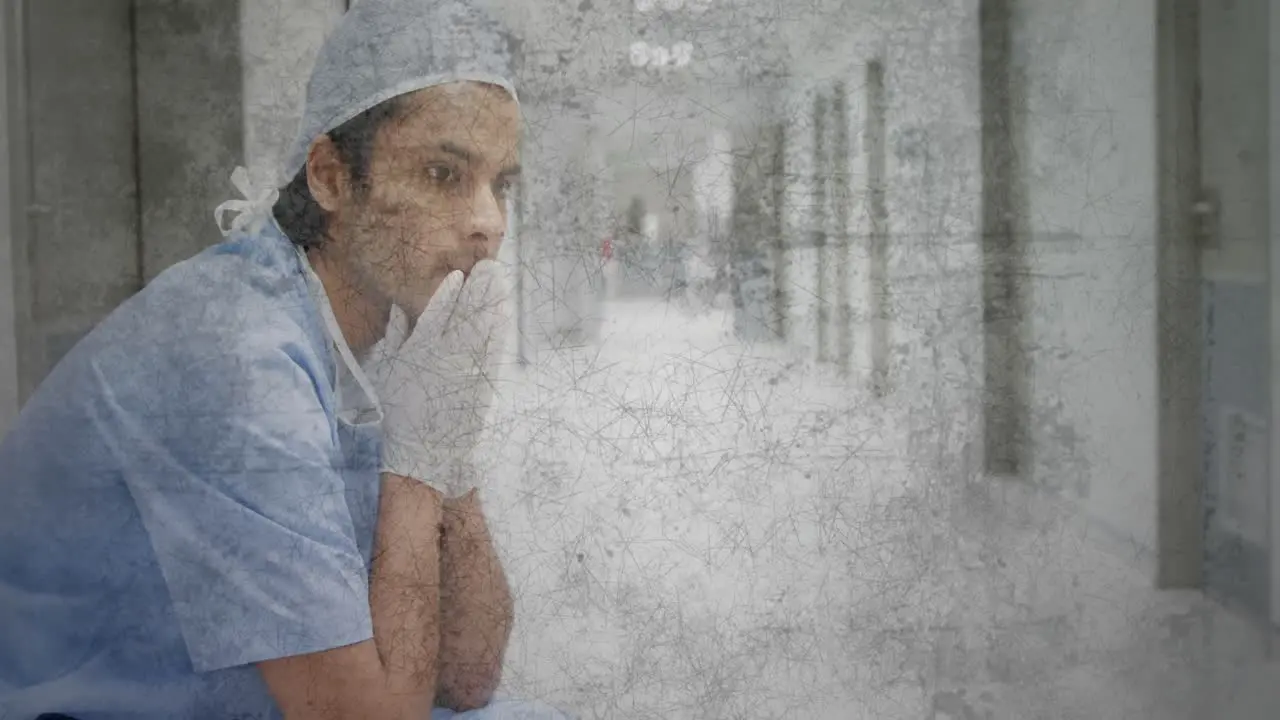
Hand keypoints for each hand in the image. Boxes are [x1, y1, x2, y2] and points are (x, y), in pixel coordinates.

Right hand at [371, 260, 510, 496]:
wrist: (425, 452)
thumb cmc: (400, 411)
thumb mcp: (387, 371)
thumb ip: (395, 337)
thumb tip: (401, 310)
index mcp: (420, 351)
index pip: (437, 313)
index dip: (449, 292)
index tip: (457, 276)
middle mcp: (447, 355)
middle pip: (468, 314)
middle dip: (480, 289)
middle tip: (488, 268)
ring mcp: (470, 368)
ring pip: (486, 327)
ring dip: (495, 302)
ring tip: (500, 282)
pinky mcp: (486, 382)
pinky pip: (495, 348)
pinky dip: (500, 328)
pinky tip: (504, 313)